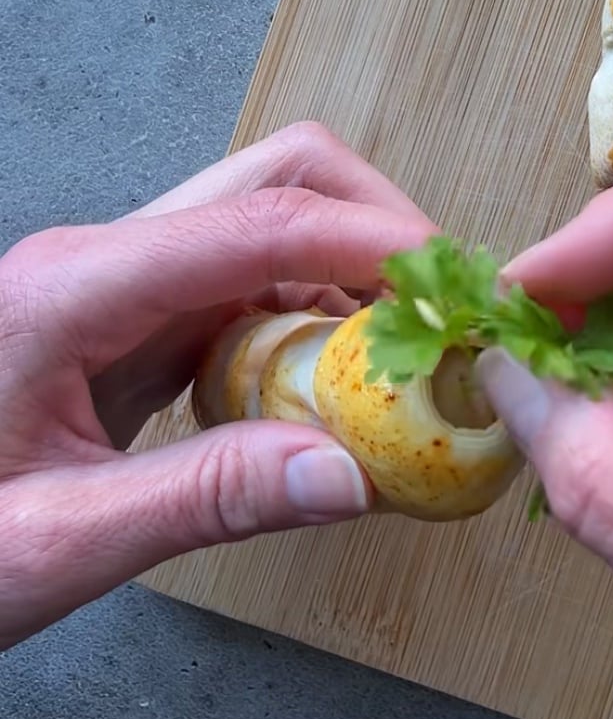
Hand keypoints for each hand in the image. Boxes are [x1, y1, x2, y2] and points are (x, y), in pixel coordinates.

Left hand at [0, 122, 434, 649]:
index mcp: (73, 289)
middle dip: (375, 224)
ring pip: (277, 225)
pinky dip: (321, 319)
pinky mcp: (144, 317)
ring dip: (355, 277)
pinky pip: (259, 286)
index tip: (450, 285)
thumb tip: (350, 474)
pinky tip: (334, 387)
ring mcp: (127, 282)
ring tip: (402, 360)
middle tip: (436, 309)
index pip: (256, 223)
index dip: (371, 241)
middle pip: (275, 178)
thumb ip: (205, 501)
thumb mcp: (56, 540)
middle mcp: (106, 261)